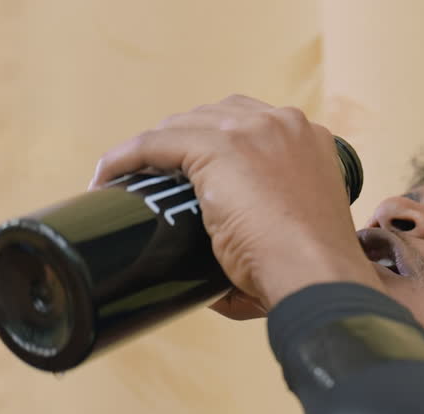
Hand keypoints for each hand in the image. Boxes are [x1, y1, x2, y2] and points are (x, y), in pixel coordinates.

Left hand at [89, 95, 382, 316]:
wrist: (317, 279)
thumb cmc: (306, 277)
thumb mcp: (291, 242)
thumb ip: (259, 241)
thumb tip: (210, 285)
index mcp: (308, 140)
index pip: (248, 125)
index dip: (213, 146)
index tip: (191, 175)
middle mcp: (282, 124)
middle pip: (211, 117)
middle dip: (180, 145)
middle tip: (156, 182)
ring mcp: (250, 130)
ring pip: (181, 126)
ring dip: (150, 150)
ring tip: (126, 181)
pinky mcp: (217, 146)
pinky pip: (155, 143)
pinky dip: (126, 158)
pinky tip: (106, 177)